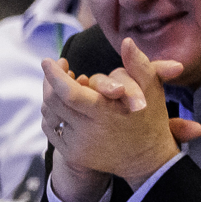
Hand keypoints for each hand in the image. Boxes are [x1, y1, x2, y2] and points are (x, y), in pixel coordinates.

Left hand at [41, 39, 200, 201]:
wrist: (147, 160)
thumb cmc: (150, 120)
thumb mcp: (152, 90)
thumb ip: (139, 65)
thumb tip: (127, 42)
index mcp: (105, 115)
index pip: (68, 93)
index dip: (54, 75)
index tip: (48, 60)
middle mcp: (88, 133)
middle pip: (53, 101)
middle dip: (50, 81)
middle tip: (58, 68)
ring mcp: (78, 146)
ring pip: (48, 114)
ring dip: (50, 95)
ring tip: (62, 84)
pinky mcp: (72, 154)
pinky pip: (50, 128)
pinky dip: (51, 113)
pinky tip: (62, 104)